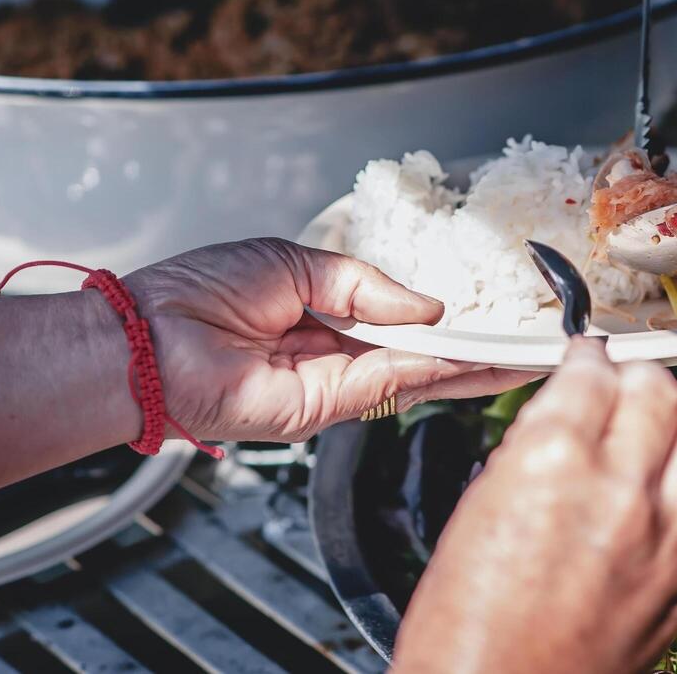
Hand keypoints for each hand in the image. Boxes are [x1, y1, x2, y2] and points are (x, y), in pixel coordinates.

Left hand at [128, 238, 534, 442]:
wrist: (146, 335)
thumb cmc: (198, 293)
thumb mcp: (296, 264)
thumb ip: (366, 286)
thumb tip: (426, 308)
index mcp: (327, 318)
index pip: (403, 324)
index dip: (448, 320)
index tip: (495, 312)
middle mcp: (335, 357)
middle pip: (422, 358)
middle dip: (477, 352)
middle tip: (530, 345)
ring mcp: (331, 388)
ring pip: (415, 378)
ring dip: (469, 367)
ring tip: (521, 355)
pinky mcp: (319, 411)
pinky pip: (386, 386)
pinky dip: (428, 371)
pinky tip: (466, 355)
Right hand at [393, 336, 676, 673]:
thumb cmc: (464, 629)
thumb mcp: (473, 513)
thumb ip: (528, 451)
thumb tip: (564, 414)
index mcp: (552, 460)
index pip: (593, 371)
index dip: (587, 360)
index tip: (585, 362)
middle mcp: (619, 489)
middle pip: (658, 389)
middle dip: (634, 380)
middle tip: (617, 390)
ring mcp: (664, 535)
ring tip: (658, 429)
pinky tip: (668, 488)